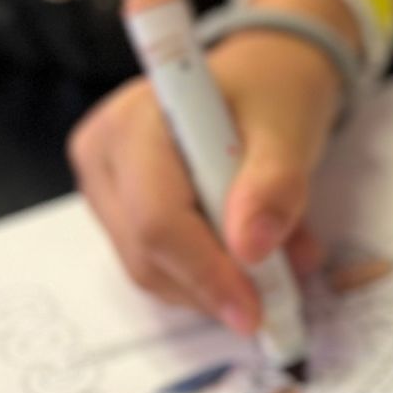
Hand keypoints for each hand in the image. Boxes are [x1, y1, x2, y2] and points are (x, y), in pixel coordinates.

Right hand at [69, 28, 345, 332]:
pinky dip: (206, 274)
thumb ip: (274, 184)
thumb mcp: (290, 127)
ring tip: (278, 262)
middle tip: (280, 293)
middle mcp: (102, 154)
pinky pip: (156, 264)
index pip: (157, 219)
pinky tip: (245, 256)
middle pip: (147, 252)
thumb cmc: (271, 94)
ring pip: (150, 269)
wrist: (261, 80)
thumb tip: (250, 248)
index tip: (255, 311)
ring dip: (215, 282)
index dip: (205, 273)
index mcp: (134, 122)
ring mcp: (102, 186)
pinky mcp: (116, 210)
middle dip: (215, 283)